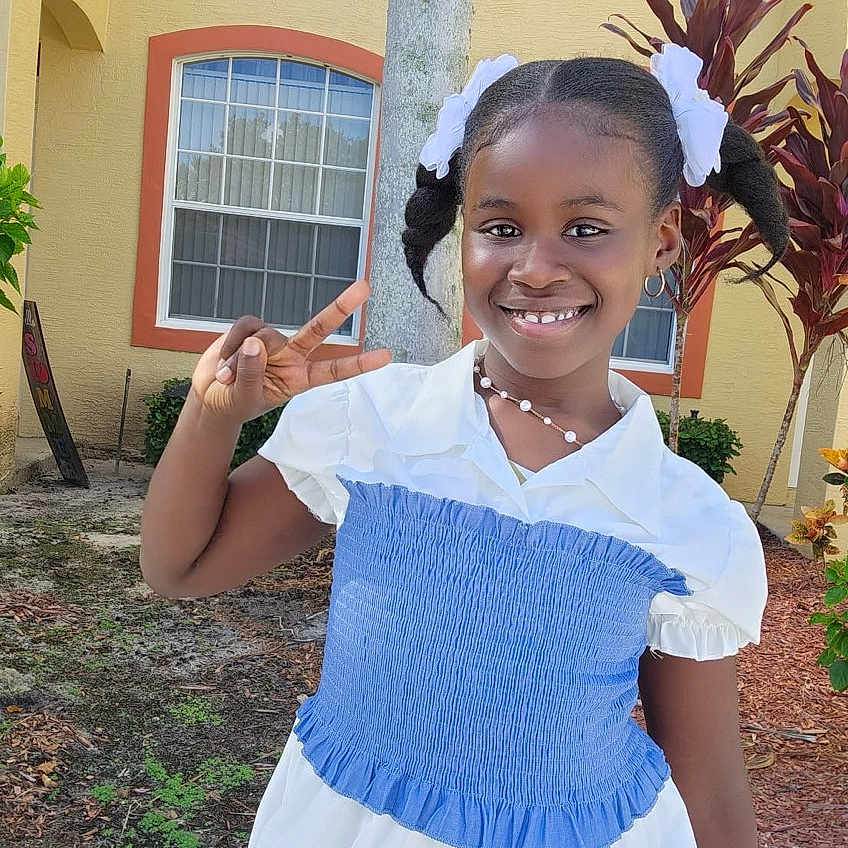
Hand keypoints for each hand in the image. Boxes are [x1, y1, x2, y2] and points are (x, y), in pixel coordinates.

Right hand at [190, 278, 391, 424]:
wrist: (211, 398)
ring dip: (240, 358)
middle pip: (319, 329)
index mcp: (300, 379)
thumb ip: (250, 374)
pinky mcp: (251, 329)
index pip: (334, 371)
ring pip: (265, 334)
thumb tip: (255, 344)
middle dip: (340, 307)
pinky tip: (223, 364)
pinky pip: (245, 326)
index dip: (359, 364)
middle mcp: (292, 356)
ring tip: (228, 378)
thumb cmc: (234, 404)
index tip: (386, 356)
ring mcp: (272, 341)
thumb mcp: (244, 398)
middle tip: (365, 288)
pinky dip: (231, 345)